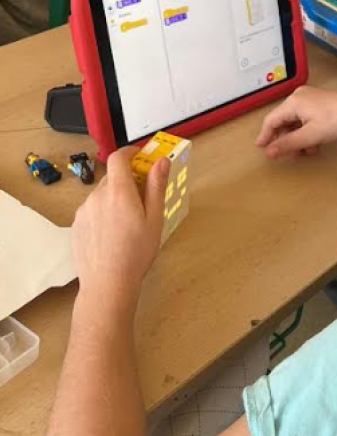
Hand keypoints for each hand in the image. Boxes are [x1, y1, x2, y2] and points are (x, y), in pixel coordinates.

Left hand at [72, 147, 169, 313]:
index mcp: (119, 192)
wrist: (107, 284)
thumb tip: (161, 161)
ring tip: (128, 222)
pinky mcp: (76, 225)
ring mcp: (83, 211)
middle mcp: (97, 196)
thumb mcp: (155, 219)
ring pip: (102, 194)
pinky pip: (92, 209)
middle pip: (112, 177)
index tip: (141, 155)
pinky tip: (113, 233)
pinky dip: (104, 212)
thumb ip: (156, 186)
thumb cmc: (136, 252)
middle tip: (143, 197)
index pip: (118, 158)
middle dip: (128, 180)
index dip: (130, 152)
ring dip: (115, 197)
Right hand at [256, 86, 336, 157]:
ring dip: (298, 137)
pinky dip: (307, 130)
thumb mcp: (310, 136)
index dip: (265, 135)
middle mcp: (299, 96)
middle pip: (284, 120)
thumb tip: (269, 152)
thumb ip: (287, 144)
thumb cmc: (335, 122)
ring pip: (296, 120)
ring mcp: (311, 97)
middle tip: (290, 154)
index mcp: (293, 102)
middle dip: (286, 138)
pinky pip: (306, 117)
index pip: (271, 120)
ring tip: (307, 151)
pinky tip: (315, 143)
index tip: (261, 148)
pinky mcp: (321, 101)